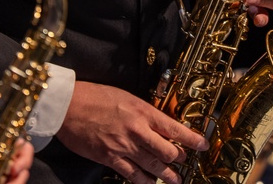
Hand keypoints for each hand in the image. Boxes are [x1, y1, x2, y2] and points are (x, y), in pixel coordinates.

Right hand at [56, 80, 208, 183]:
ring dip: (165, 175)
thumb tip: (158, 124)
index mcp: (143, 112)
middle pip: (166, 150)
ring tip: (175, 180)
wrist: (69, 105)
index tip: (202, 145)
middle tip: (185, 163)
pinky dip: (143, 180)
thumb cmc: (97, 97)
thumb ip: (144, 113)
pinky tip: (150, 183)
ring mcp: (123, 146)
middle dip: (179, 159)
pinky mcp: (109, 157)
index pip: (174, 128)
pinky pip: (131, 173)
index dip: (192, 139)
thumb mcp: (127, 98)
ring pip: (152, 164)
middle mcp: (137, 130)